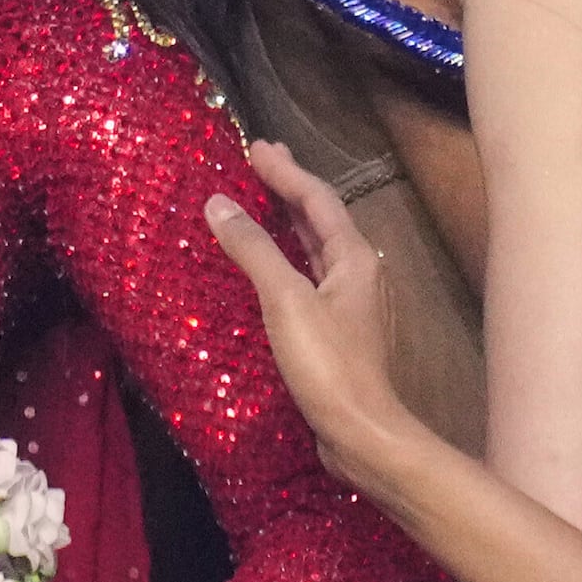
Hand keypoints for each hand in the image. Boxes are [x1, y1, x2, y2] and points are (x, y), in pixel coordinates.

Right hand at [204, 140, 420, 473]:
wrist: (362, 433)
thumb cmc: (328, 364)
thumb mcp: (285, 300)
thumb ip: (254, 249)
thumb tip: (220, 204)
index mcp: (355, 258)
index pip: (317, 199)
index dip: (285, 171)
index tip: (254, 147)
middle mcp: (361, 274)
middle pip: (322, 220)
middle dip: (290, 190)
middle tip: (261, 163)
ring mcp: (352, 305)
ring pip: (318, 250)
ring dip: (290, 224)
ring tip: (261, 205)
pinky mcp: (340, 333)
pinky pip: (311, 279)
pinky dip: (288, 260)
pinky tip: (272, 269)